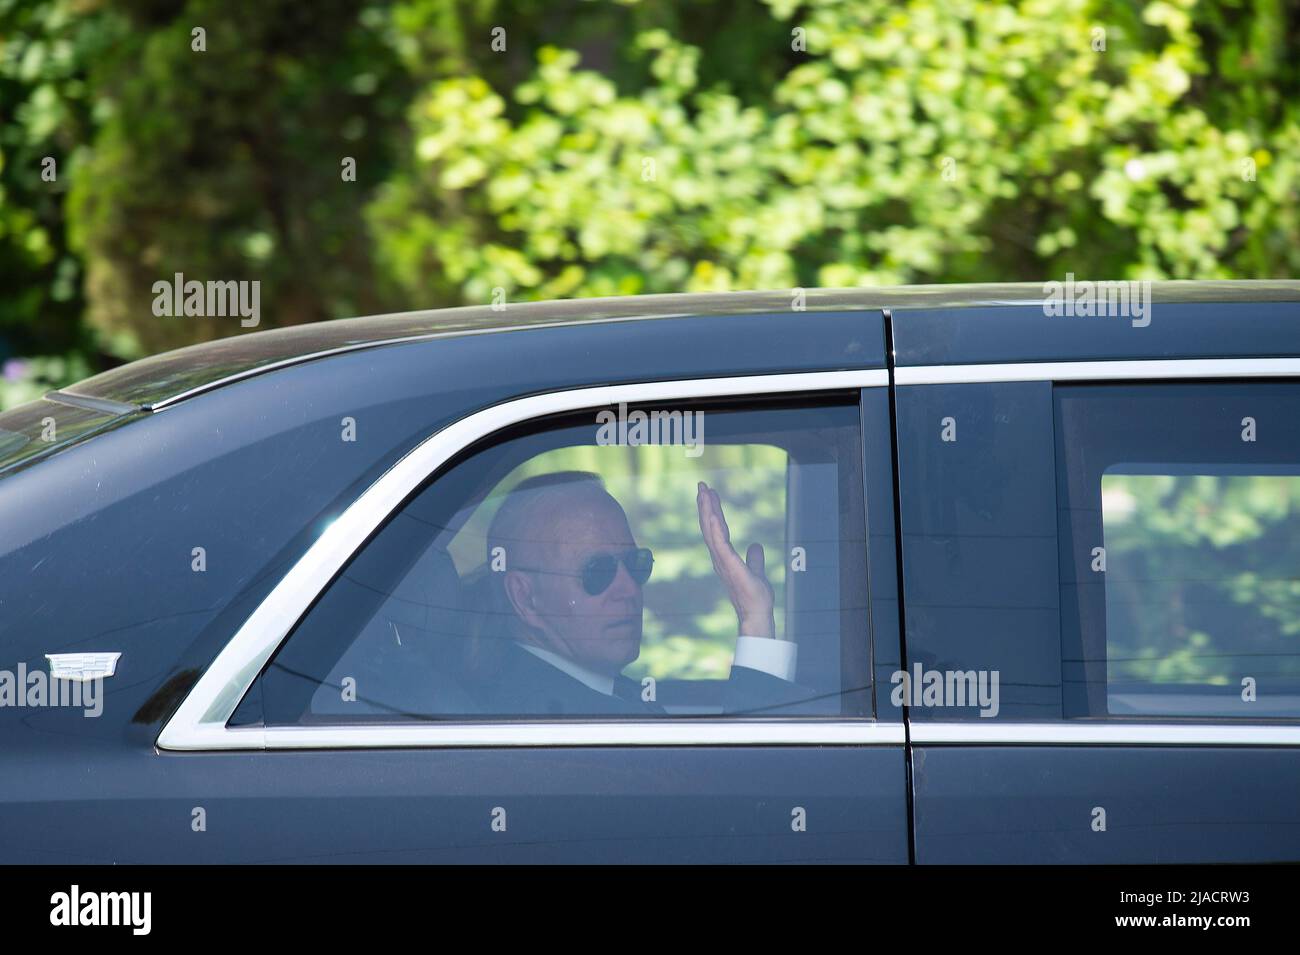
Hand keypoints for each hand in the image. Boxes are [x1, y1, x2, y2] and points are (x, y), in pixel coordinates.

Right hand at [696, 481, 774, 639]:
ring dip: (707, 510)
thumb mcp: (756, 571)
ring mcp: (722, 560)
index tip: (710, 494)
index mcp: (724, 557)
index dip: (712, 512)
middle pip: (709, 526)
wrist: (757, 613)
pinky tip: (711, 513)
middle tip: (701, 485)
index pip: (716, 530)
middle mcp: (719, 557)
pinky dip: (714, 527)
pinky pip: (719, 542)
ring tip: (704, 492)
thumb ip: (754, 558)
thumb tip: (756, 546)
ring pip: (711, 530)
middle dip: (705, 505)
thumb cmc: (755, 597)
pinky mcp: (729, 564)